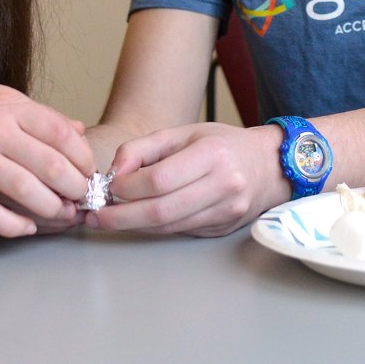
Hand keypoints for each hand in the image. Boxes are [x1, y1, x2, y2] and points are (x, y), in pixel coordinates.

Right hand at [0, 82, 93, 237]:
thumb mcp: (9, 101)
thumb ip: (44, 117)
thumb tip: (80, 133)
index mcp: (11, 108)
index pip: (60, 133)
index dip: (82, 157)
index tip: (88, 171)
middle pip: (48, 165)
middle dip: (74, 187)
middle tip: (81, 197)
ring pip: (23, 191)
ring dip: (51, 208)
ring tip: (62, 213)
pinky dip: (13, 225)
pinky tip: (27, 227)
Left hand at [87, 122, 286, 236]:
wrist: (270, 166)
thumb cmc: (223, 145)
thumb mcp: (185, 132)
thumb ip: (145, 148)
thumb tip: (115, 171)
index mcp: (212, 156)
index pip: (161, 179)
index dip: (129, 186)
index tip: (110, 186)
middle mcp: (222, 186)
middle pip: (161, 210)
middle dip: (121, 217)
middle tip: (94, 217)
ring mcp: (224, 212)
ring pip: (169, 226)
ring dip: (133, 225)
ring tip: (108, 220)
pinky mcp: (221, 229)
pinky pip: (180, 231)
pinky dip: (153, 228)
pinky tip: (136, 221)